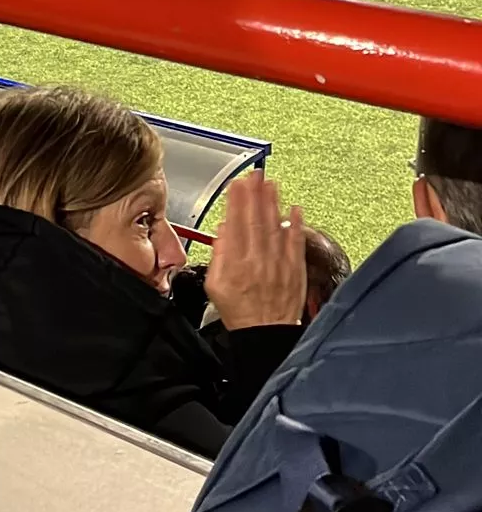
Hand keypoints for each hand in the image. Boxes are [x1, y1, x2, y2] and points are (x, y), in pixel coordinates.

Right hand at [205, 171, 304, 330]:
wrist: (264, 336)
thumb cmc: (240, 313)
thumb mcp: (215, 287)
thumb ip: (219, 257)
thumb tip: (223, 232)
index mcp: (236, 264)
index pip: (236, 223)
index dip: (236, 201)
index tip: (237, 183)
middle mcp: (258, 261)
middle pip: (256, 220)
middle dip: (255, 194)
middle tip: (256, 174)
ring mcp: (278, 265)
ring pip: (275, 227)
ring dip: (274, 203)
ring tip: (272, 183)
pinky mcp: (295, 271)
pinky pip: (295, 244)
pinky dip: (296, 225)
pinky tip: (296, 209)